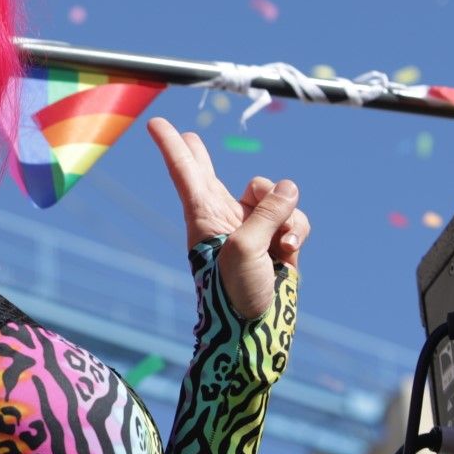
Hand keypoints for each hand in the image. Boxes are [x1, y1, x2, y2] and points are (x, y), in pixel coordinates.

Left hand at [147, 117, 309, 319]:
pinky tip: (290, 251)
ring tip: (280, 245)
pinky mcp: (276, 240)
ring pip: (274, 195)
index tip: (156, 123)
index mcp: (204, 217)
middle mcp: (224, 217)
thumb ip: (266, 212)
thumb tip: (288, 187)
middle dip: (202, 156)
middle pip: (212, 175)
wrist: (256, 330)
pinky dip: (297, 229)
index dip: (172, 146)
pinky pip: (294, 217)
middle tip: (190, 138)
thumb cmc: (236, 292)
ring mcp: (251, 227)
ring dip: (284, 213)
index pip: (186, 173)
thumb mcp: (246, 248)